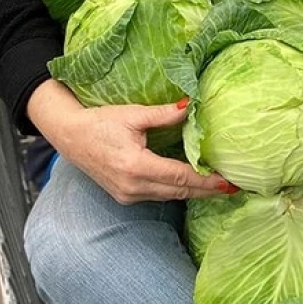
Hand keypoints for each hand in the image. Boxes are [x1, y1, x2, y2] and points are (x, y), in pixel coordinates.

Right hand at [26, 80, 234, 204]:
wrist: (68, 136)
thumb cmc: (99, 122)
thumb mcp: (132, 114)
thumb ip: (164, 114)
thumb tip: (191, 105)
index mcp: (135, 166)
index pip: (180, 177)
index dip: (207, 181)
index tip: (228, 181)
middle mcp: (132, 186)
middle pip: (179, 192)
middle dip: (207, 190)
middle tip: (233, 186)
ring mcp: (128, 195)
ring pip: (171, 196)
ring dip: (195, 192)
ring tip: (219, 186)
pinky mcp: (125, 197)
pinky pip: (159, 196)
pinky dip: (177, 190)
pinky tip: (193, 184)